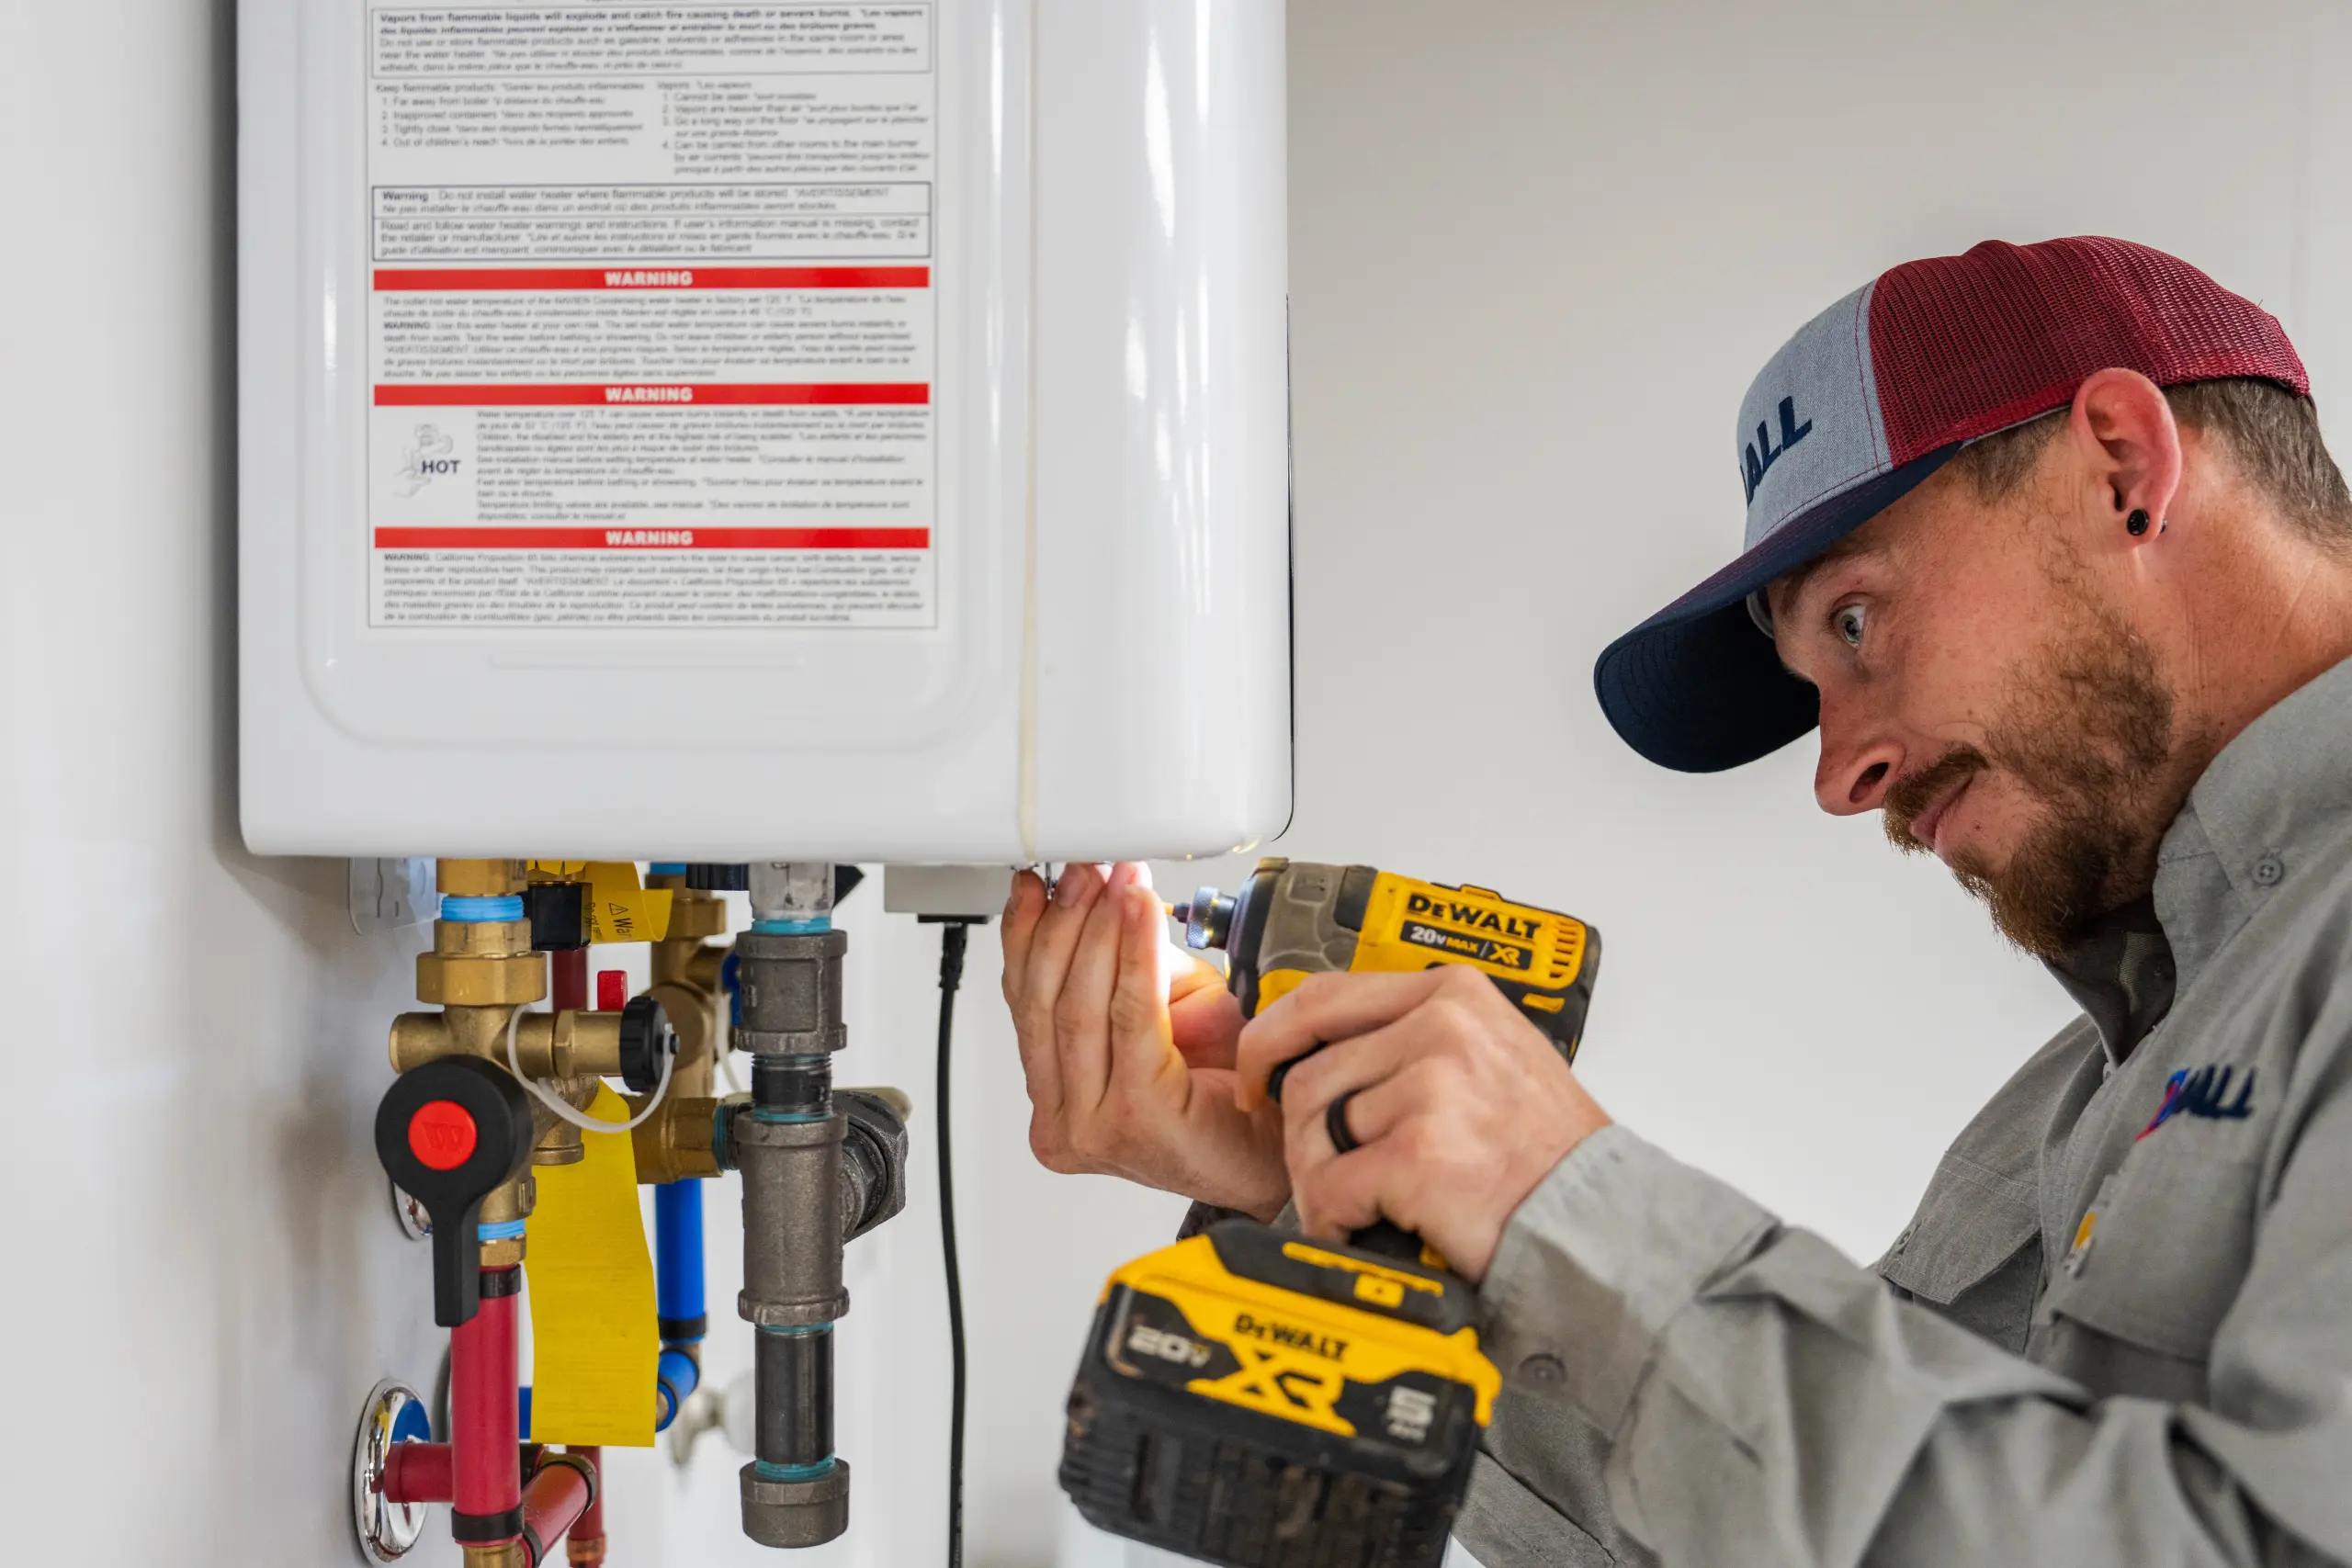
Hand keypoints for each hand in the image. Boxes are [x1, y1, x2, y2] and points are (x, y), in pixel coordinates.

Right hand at [1001, 863, 1289, 1217]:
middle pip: (1043, 1002)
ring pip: (1077, 1007)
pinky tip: (1141, 914)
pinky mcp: (1136, 1118)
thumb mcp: (1165, 1013)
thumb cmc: (1231, 1094)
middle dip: (1064, 922)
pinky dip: (1134, 956)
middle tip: (1088, 869)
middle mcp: (1063, 1122)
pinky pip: (1129, 1018)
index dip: (1027, 934)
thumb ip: (1127, 970)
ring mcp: (1093, 1128)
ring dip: (1098, 931)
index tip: (1041, 880)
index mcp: (1056, 1098)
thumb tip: (1107, 896)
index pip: (1024, 1004)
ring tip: (1118, 882)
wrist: (1280, 1152)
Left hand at [1234, 967, 1610, 1280]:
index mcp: (1453, 993)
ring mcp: (1430, 1090)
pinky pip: (1330, 1187)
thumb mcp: (1494, 1055)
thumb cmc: (1549, 1154)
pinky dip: (1335, 1219)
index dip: (1271, 1042)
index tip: (1259, 1078)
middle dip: (1304, 1137)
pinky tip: (1366, 1229)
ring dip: (1321, 1182)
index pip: (1321, 998)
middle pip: (1309, 1077)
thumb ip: (1417, 1037)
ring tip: (1360, 1205)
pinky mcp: (1418, 1156)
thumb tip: (1329, 1047)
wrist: (1601, 1224)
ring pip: (1314, 1134)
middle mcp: (1440, 1029)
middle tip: (1324, 1172)